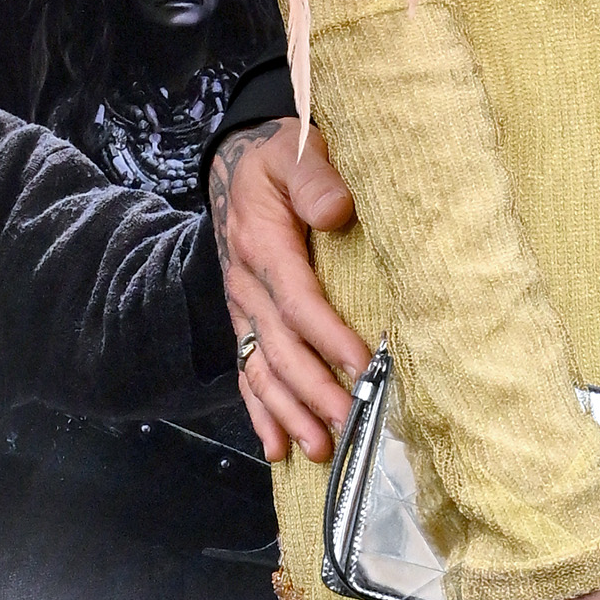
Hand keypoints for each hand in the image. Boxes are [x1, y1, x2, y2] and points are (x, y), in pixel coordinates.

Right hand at [214, 121, 368, 457]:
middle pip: (281, 347)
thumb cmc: (280, 157)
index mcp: (262, 243)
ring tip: (321, 449)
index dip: (327, 334)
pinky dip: (262, 413)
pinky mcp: (246, 323)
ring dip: (290, 413)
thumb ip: (315, 177)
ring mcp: (243, 309)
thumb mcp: (297, 150)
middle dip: (314, 390)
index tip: (361, 362)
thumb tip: (337, 209)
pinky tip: (278, 447)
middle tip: (349, 421)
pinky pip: (249, 373)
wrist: (239, 164)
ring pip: (263, 370)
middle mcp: (247, 285)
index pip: (297, 298)